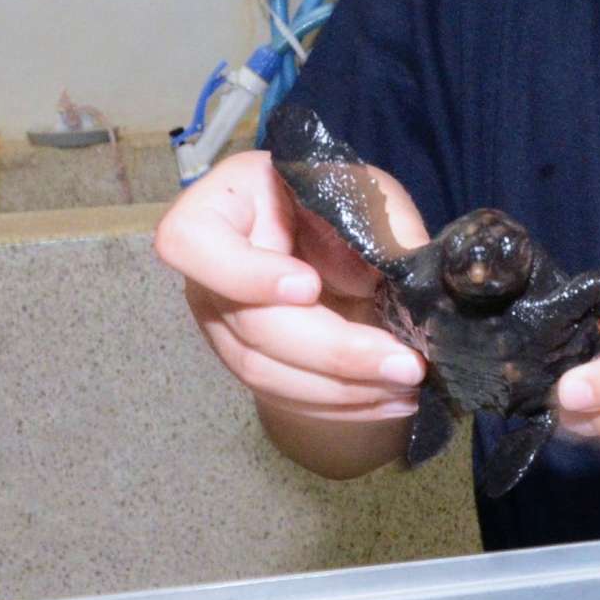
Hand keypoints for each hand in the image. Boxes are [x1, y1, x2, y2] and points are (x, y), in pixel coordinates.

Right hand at [152, 149, 427, 435]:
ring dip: (342, 389)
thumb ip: (382, 232)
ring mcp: (222, 320)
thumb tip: (403, 283)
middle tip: (406, 363)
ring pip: (264, 371)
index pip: (192, 241)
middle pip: (248, 324)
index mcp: (226, 204)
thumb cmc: (349, 200)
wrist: (349, 239)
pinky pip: (283, 395)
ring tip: (408, 384)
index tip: (309, 286)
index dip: (244, 273)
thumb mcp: (372, 196)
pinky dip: (340, 403)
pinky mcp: (249, 358)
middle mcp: (208, 269)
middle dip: (334, 351)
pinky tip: (391, 399)